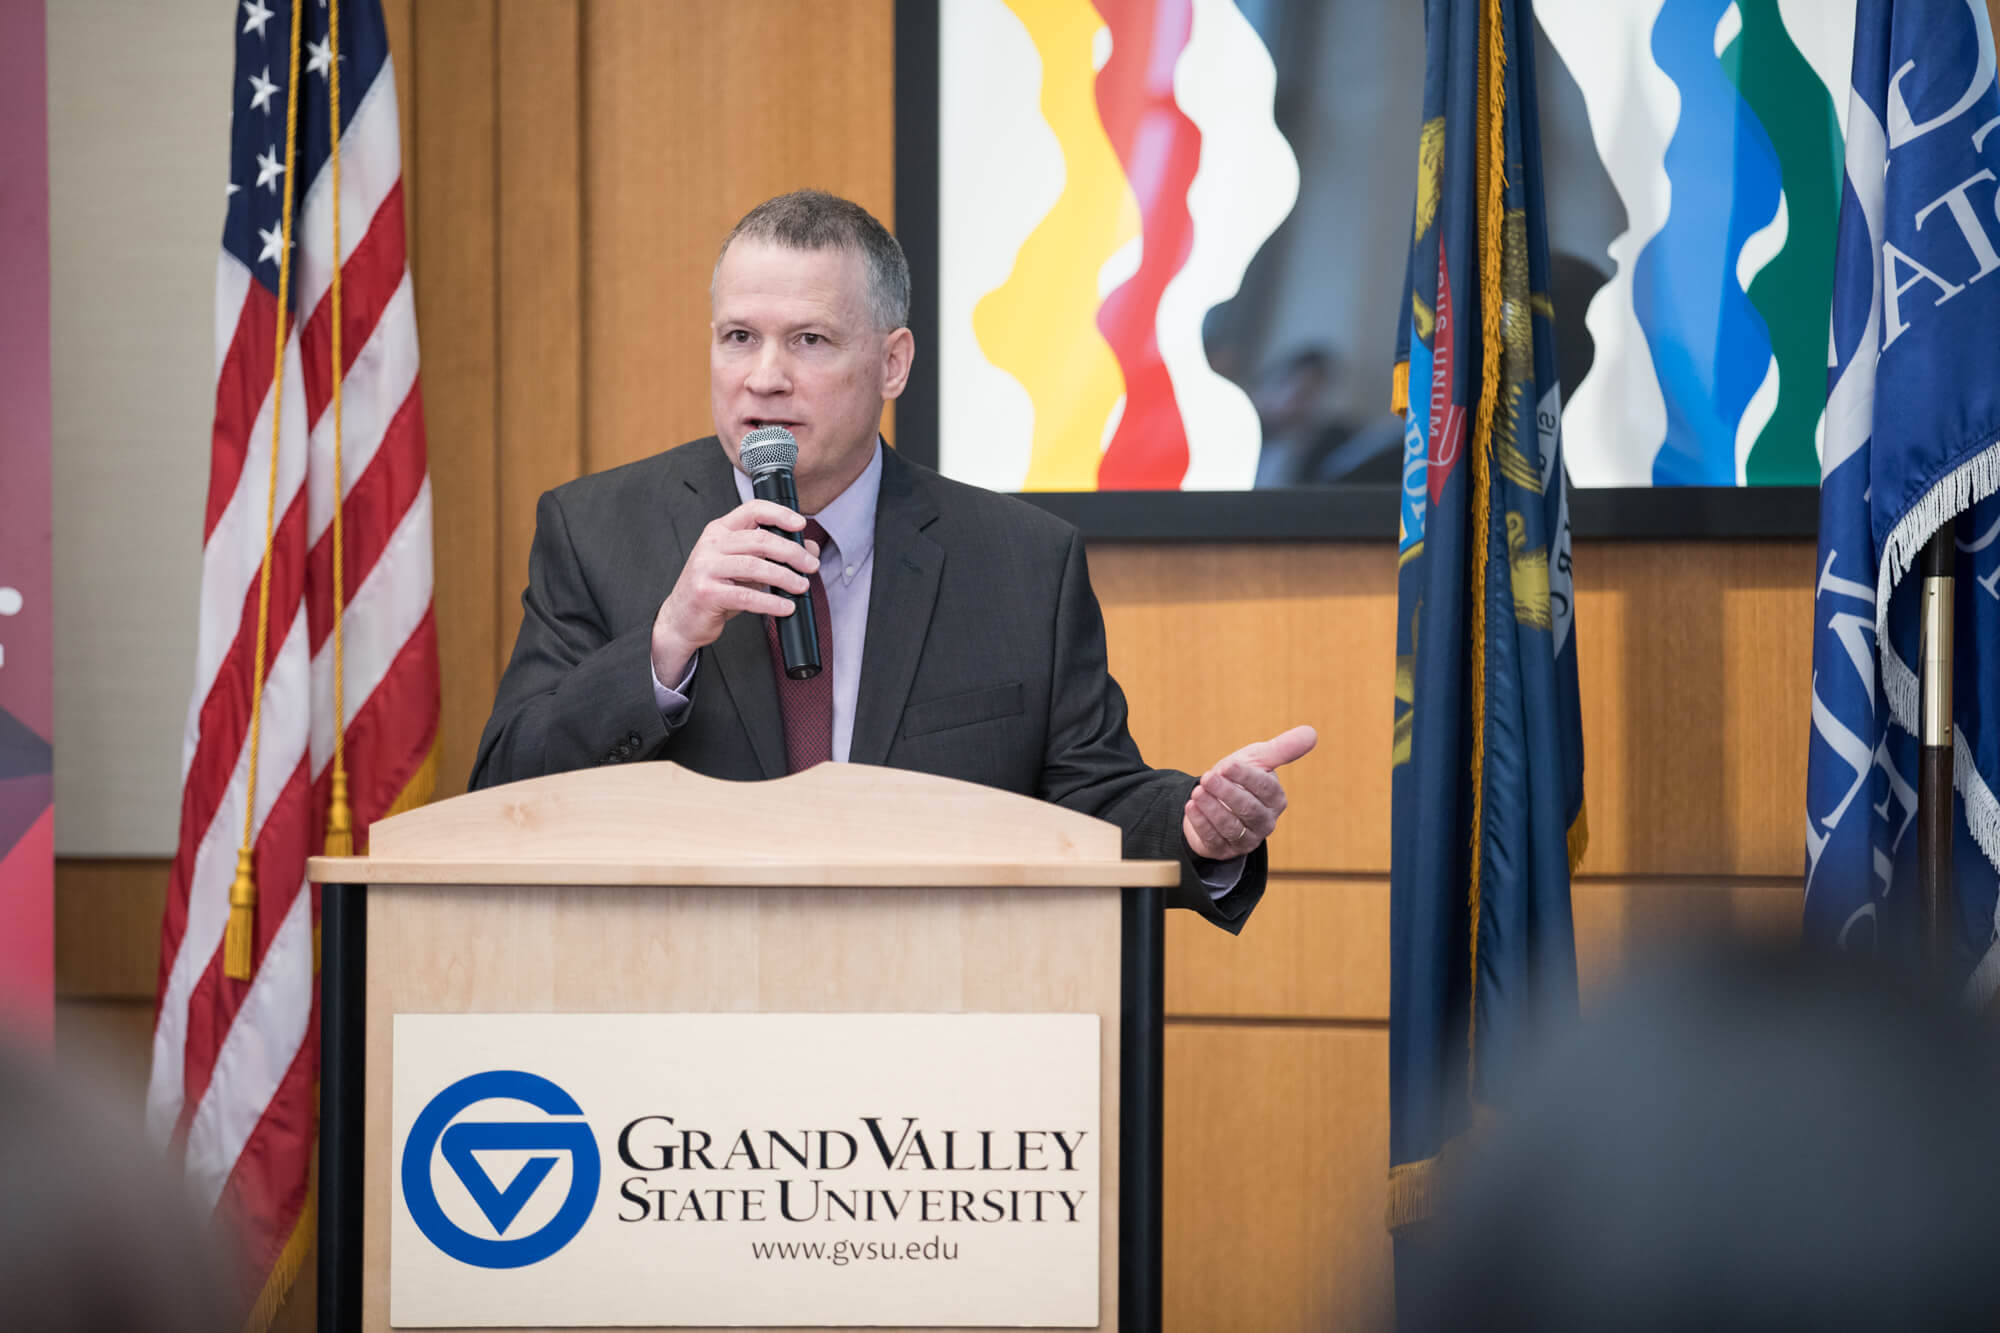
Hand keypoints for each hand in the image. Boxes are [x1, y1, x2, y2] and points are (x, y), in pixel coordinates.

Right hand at [651, 500, 820, 681]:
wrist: (682, 618)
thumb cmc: (715, 589)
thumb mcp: (744, 567)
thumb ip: (773, 555)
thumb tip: (810, 550)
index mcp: (720, 531)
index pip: (752, 510)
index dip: (779, 514)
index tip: (800, 523)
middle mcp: (711, 544)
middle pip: (760, 539)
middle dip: (792, 552)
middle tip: (811, 565)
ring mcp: (706, 567)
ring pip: (754, 566)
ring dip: (784, 577)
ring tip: (802, 586)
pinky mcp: (706, 592)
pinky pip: (746, 596)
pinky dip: (770, 602)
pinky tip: (785, 606)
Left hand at [1182, 725, 1317, 861]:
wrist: (1214, 799)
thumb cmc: (1239, 777)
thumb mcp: (1258, 759)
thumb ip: (1282, 748)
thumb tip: (1312, 732)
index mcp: (1276, 799)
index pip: (1265, 788)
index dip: (1246, 777)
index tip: (1228, 765)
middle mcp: (1264, 822)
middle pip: (1249, 809)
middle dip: (1227, 793)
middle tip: (1208, 777)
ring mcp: (1245, 838)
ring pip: (1231, 826)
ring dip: (1212, 808)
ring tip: (1198, 792)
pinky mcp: (1224, 849)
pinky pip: (1213, 839)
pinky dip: (1201, 822)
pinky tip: (1191, 806)